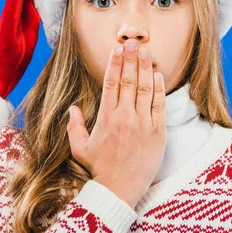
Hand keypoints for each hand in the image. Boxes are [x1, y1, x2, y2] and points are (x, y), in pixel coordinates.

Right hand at [66, 39, 166, 208]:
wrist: (119, 190)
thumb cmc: (99, 169)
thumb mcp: (80, 148)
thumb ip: (75, 126)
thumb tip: (72, 108)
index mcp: (106, 117)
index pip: (110, 82)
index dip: (115, 63)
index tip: (118, 48)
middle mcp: (124, 117)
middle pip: (128, 80)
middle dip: (131, 58)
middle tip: (134, 42)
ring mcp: (143, 124)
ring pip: (145, 89)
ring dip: (146, 68)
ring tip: (147, 52)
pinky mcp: (157, 133)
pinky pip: (159, 105)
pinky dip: (159, 89)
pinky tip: (158, 75)